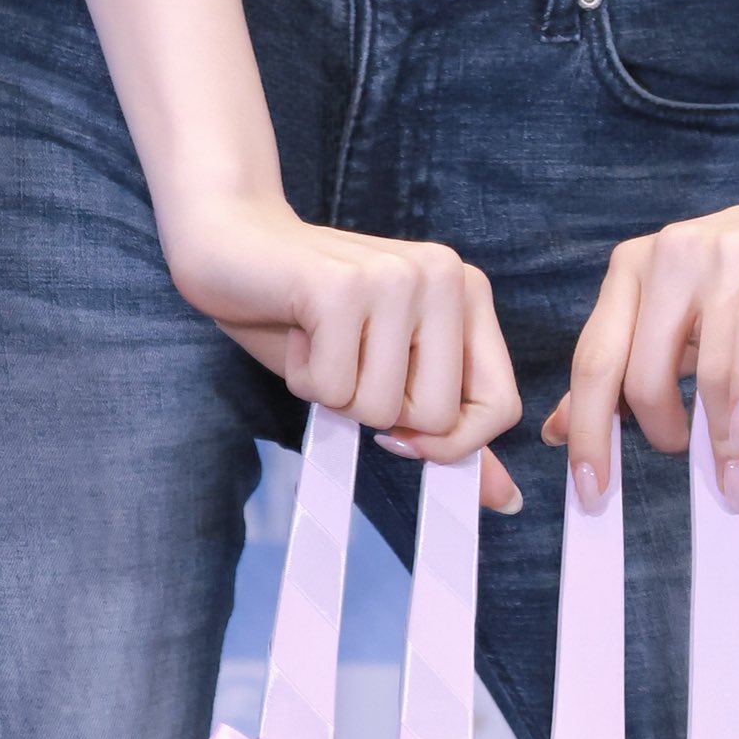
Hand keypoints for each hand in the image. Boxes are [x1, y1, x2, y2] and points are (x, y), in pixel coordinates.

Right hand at [171, 191, 526, 513]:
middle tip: (348, 358)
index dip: (450, 443)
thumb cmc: (309, 314)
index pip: (500, 406)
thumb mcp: (387, 371)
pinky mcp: (343, 287)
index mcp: (468, 292)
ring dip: (334, 392)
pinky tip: (296, 328)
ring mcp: (396, 276)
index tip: (399, 432)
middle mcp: (444, 275)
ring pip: (382, 409)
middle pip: (439, 418)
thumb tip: (505, 498)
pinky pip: (333, 389)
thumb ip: (449, 427)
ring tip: (319, 338)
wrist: (233, 241)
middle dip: (378, 412)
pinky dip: (303, 377)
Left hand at [544, 162, 738, 512]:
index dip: (587, 432)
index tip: (591, 492)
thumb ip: (625, 365)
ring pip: (701, 366)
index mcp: (631, 269)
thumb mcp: (680, 314)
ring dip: (715, 435)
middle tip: (683, 459)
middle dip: (657, 435)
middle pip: (638, 370)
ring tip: (726, 469)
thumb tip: (560, 430)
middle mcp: (667, 256)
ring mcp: (723, 257)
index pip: (593, 361)